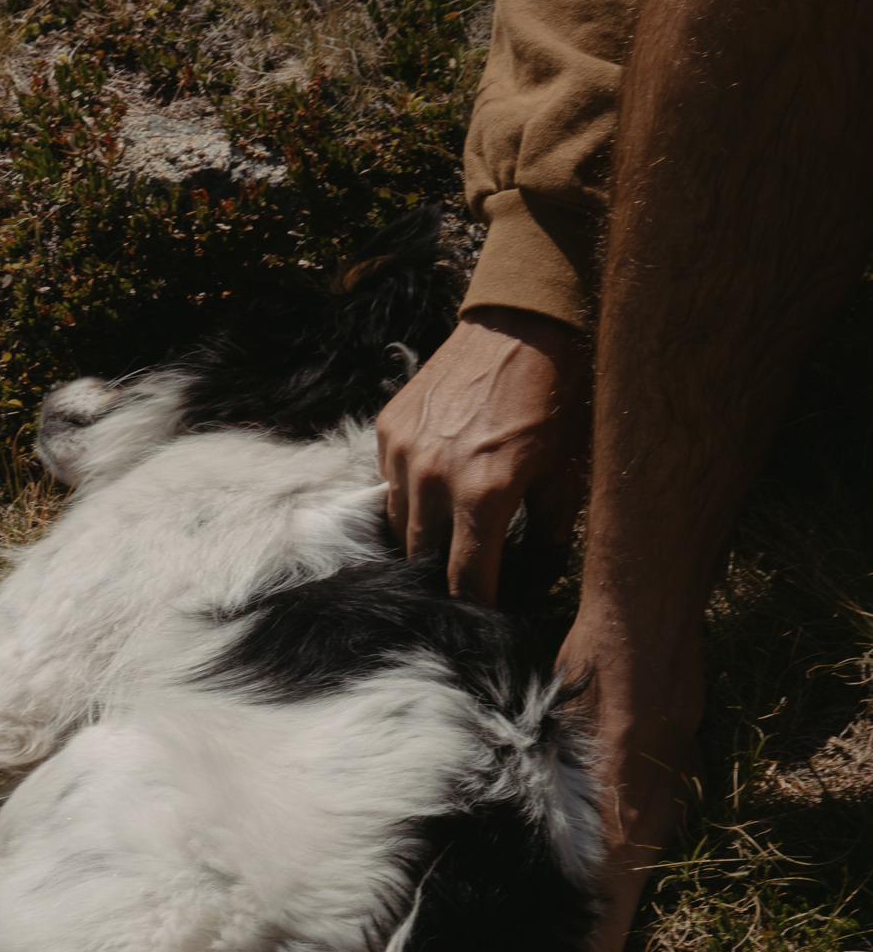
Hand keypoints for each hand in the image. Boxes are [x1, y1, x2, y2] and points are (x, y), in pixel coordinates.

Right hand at [375, 307, 589, 602]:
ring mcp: (403, 451)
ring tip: (450, 538)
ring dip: (424, 538)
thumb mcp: (564, 476)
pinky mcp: (388, 428)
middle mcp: (433, 476)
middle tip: (467, 580)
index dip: (473, 609)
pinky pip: (390, 484)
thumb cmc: (555, 402)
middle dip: (444, 576)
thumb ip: (547, 537)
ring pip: (401, 525)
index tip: (482, 626)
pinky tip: (438, 487)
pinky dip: (412, 495)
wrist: (523, 325)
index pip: (465, 580)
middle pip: (423, 559)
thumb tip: (534, 580)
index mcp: (483, 494)